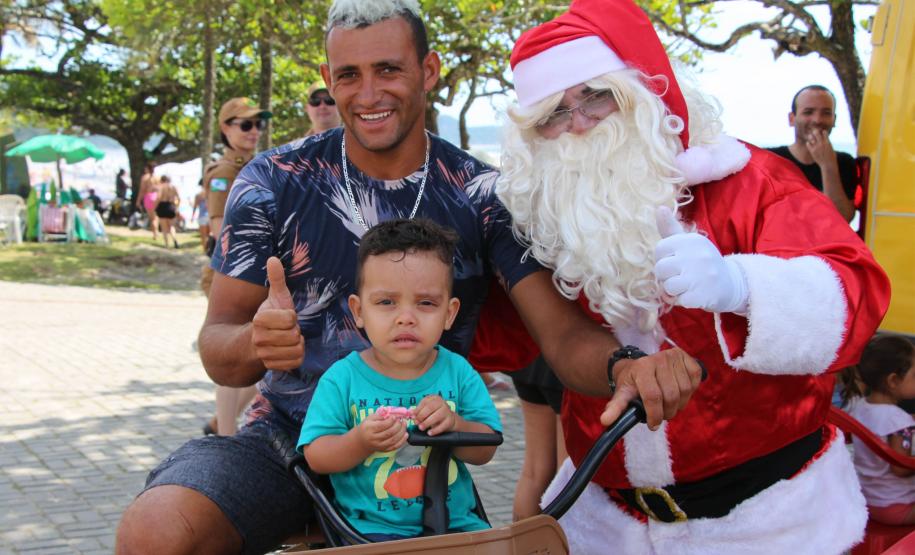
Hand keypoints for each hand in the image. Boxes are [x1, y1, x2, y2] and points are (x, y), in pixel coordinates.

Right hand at [251, 256, 303, 370]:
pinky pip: (296, 362)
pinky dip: (297, 356)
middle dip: (295, 331)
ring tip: (287, 339)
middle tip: (287, 329)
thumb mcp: (274, 297)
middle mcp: (258, 339)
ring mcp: (264, 355)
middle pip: (295, 335)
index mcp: (259, 319)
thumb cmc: (269, 316)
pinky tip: (288, 350)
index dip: (292, 316)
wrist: (253, 343)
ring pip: (296, 349)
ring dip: (297, 344)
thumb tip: (273, 258)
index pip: (291, 318)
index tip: (284, 317)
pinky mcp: (271, 366)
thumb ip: (276, 278)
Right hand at [357, 412, 408, 452]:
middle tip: (401, 420)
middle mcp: (374, 438)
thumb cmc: (367, 427)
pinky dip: (402, 441)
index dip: (391, 421)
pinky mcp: (384, 450)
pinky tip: (406, 434)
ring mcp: (379, 446)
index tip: (395, 416)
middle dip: (398, 425)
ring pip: (393, 440)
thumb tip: (392, 413)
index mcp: (369, 429)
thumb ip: (380, 415)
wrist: (362, 441)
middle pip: (389, 433)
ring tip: (404, 424)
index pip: (382, 425)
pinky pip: (395, 446)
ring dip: (402, 432)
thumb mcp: (370, 418)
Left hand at [414, 395, 456, 435]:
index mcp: (435, 398)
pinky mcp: (450, 420)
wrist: (449, 419)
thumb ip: (418, 411)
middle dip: (421, 416)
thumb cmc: (435, 414)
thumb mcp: (427, 410)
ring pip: (436, 416)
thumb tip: (409, 413)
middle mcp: (442, 403)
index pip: (425, 402)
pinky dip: (435, 430)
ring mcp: (447, 411)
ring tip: (421, 428)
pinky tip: (429, 433)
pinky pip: (442, 426)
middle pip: (430, 408)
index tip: (412, 416)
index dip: (417, 409)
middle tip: (416, 423)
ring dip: (427, 423)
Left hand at [600, 348, 702, 429]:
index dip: (654, 414)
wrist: (641, 367)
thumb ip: (615, 407)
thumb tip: (605, 421)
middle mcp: (659, 359)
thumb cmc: (632, 383)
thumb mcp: (622, 394)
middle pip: (671, 395)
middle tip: (661, 416)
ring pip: (685, 391)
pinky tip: (679, 393)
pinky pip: (695, 381)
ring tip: (669, 405)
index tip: (653, 425)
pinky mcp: (688, 358)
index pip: (653, 396)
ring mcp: (674, 357)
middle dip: (667, 412)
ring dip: (679, 405)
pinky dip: (689, 392)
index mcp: (642, 367)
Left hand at [653, 207, 747, 313]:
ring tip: (687, 286)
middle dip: (666, 277)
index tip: (676, 262)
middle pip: (660, 268)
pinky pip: (678, 300)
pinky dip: (682, 301)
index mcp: (691, 241)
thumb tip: (659, 208)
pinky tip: (694, 295)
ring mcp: (701, 276)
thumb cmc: (703, 262)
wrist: (732, 284)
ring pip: (667, 286)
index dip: (663, 259)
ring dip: (673, 290)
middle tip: (681, 276)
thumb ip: (671, 228)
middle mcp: (697, 255)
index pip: (659, 250)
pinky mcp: (703, 295)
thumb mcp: (689, 243)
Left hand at [806, 128, 836, 167]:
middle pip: (816, 132)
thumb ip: (827, 142)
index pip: (824, 132)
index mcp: (827, 141)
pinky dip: (808, 143)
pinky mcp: (812, 151)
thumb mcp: (831, 147)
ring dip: (811, 137)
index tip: (821, 133)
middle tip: (814, 133)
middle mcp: (821, 143)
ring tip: (812, 139)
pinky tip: (810, 144)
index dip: (822, 131)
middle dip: (815, 132)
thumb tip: (825, 138)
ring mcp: (816, 147)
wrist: (828, 164)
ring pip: (810, 137)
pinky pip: (808, 144)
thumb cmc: (831, 156)